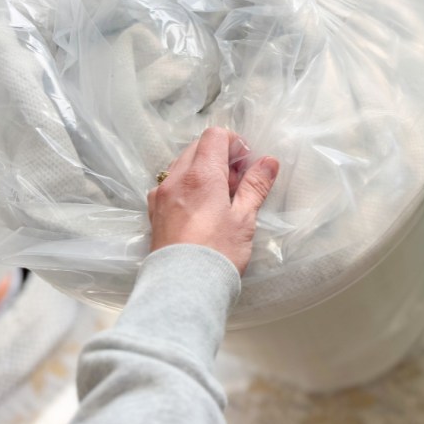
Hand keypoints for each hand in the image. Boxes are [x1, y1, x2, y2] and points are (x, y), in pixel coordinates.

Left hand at [147, 127, 278, 274]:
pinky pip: (171, 184)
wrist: (182, 287)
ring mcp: (161, 194)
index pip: (215, 136)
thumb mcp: (244, 218)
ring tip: (221, 197)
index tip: (246, 164)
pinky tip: (201, 208)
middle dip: (220, 156)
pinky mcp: (154, 211)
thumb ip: (255, 185)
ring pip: (182, 164)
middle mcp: (176, 178)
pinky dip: (187, 185)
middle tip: (238, 182)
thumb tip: (268, 162)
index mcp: (201, 174)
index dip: (235, 143)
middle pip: (198, 147)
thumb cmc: (217, 252)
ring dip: (203, 169)